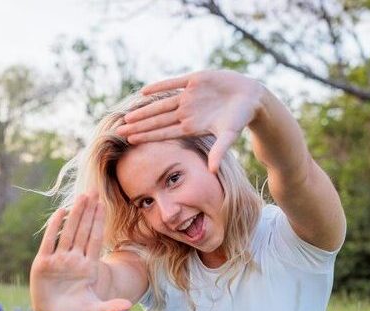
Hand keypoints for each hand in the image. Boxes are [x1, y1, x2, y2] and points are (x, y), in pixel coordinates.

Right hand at [30, 195, 131, 310]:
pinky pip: (50, 242)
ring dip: (74, 215)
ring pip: (68, 233)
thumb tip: (129, 305)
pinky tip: (60, 213)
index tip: (103, 205)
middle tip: (94, 191)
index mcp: (88, 268)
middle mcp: (74, 260)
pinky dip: (54, 228)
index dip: (98, 223)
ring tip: (81, 197)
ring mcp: (59, 260)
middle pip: (83, 231)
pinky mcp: (43, 263)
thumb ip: (110, 307)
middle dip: (88, 212)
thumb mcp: (93, 310)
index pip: (95, 240)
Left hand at [116, 70, 265, 172]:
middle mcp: (186, 112)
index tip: (131, 141)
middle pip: (157, 120)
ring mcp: (189, 96)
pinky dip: (160, 86)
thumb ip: (219, 151)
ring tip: (127, 116)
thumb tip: (213, 170)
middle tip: (119, 132)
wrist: (250, 97)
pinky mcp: (195, 80)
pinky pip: (174, 83)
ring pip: (161, 104)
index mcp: (191, 126)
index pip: (164, 132)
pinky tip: (144, 91)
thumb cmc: (240, 119)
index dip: (147, 136)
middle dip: (139, 126)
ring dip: (144, 110)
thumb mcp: (229, 136)